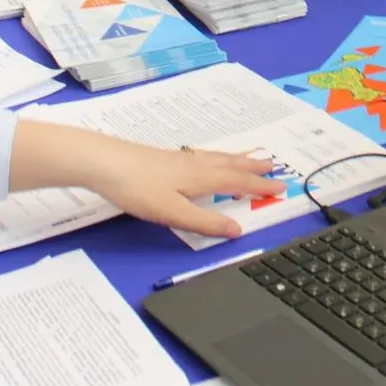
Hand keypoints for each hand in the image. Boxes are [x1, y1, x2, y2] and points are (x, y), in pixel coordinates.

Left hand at [86, 138, 281, 238]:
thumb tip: (237, 229)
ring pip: (216, 158)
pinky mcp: (165, 159)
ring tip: (250, 157)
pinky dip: (216, 157)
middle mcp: (195, 165)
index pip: (238, 183)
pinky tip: (207, 159)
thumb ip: (205, 222)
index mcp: (201, 178)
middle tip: (273, 165)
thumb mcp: (173, 213)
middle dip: (253, 168)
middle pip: (231, 165)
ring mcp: (179, 160)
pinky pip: (202, 156)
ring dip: (237, 159)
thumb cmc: (138, 188)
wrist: (103, 162)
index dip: (260, 186)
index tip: (281, 186)